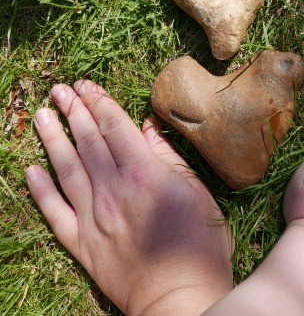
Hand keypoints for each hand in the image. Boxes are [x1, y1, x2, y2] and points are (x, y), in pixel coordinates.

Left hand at [26, 80, 232, 315]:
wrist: (179, 298)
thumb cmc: (198, 244)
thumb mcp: (197, 192)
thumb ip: (169, 157)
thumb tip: (147, 128)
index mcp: (143, 173)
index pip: (113, 126)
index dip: (98, 102)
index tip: (86, 85)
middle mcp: (112, 189)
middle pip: (87, 141)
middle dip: (72, 111)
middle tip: (59, 90)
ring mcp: (93, 216)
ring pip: (66, 169)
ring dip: (52, 139)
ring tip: (42, 116)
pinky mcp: (82, 244)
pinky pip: (54, 213)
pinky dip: (39, 191)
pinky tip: (29, 171)